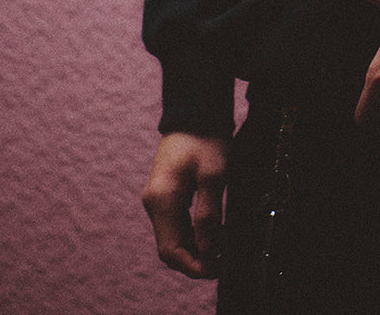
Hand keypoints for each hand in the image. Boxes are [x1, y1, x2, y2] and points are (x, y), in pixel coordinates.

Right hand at [142, 131, 228, 278]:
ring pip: (174, 236)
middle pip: (170, 246)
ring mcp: (158, 198)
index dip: (193, 265)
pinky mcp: (166, 193)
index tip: (217, 269)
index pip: (170, 249)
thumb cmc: (206, 137)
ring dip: (197, 247)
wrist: (195, 109)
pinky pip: (177, 223)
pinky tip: (215, 231)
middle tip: (225, 261)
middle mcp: (154, 202)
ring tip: (225, 247)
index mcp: (162, 200)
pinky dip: (194, 233)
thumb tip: (208, 249)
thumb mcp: (214, 174)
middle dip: (196, 259)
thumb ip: (208, 214)